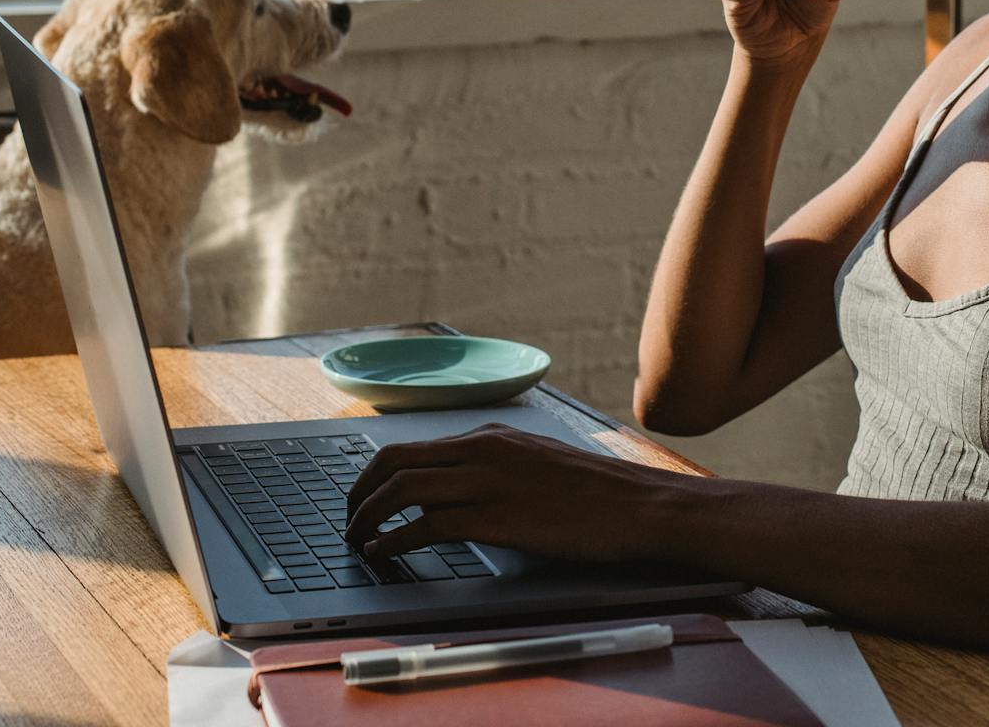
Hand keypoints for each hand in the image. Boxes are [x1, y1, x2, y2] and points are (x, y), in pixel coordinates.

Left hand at [343, 423, 683, 563]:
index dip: (375, 473)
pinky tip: (385, 553)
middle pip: (395, 461)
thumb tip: (461, 488)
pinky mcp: (499, 519)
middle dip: (359, 492)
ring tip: (357, 539)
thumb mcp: (539, 462)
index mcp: (491, 435)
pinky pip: (428, 526)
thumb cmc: (598, 493)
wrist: (640, 505)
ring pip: (403, 489)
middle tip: (349, 519)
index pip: (412, 445)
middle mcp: (483, 450)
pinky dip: (395, 540)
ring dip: (368, 517)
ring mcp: (490, 482)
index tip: (362, 496)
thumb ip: (499, 466)